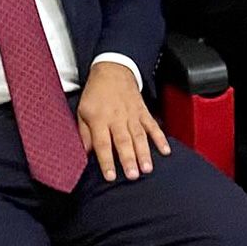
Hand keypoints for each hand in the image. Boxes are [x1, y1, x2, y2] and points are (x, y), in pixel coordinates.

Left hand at [75, 60, 168, 180]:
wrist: (113, 69)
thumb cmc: (96, 93)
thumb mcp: (82, 111)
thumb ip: (84, 134)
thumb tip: (85, 155)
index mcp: (99, 119)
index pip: (102, 143)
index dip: (106, 160)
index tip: (110, 176)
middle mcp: (117, 118)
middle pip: (123, 141)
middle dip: (129, 159)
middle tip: (133, 175)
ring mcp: (132, 115)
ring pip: (139, 136)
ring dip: (144, 153)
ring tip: (148, 168)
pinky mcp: (143, 111)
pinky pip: (153, 126)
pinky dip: (160, 138)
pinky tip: (165, 150)